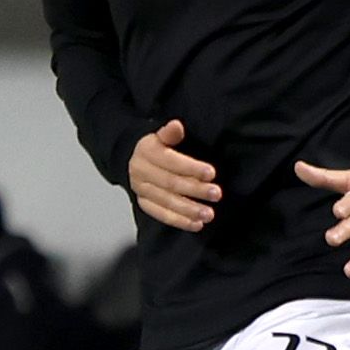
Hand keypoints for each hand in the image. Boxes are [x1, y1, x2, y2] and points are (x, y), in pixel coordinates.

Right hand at [125, 117, 221, 231]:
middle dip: (195, 190)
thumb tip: (177, 126)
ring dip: (190, 210)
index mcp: (146, 152)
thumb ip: (170, 134)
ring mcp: (142, 190)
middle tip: (216, 194)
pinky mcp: (144, 204)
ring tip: (209, 214)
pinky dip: (180, 221)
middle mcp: (141, 172)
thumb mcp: (161, 135)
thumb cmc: (155, 148)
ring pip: (167, 201)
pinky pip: (162, 215)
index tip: (211, 173)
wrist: (132, 159)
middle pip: (171, 183)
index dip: (191, 168)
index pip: (170, 161)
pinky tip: (196, 224)